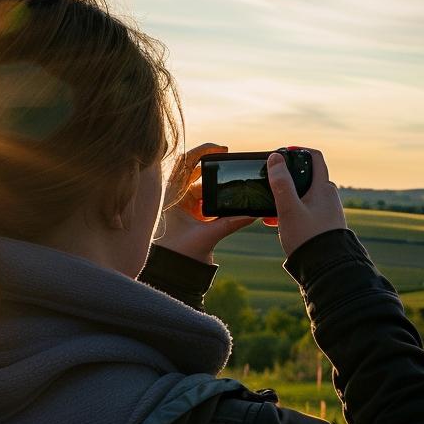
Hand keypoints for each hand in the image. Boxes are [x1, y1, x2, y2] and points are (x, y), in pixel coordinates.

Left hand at [154, 142, 254, 263]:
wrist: (171, 275)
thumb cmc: (178, 255)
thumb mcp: (206, 236)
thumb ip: (230, 223)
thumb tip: (252, 214)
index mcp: (172, 196)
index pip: (185, 163)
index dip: (203, 150)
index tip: (222, 148)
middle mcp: (175, 197)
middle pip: (195, 172)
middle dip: (215, 169)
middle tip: (231, 164)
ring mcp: (182, 206)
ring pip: (203, 189)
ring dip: (218, 188)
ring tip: (233, 189)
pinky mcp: (190, 216)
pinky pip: (205, 202)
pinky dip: (217, 201)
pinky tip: (230, 204)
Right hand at [265, 148, 346, 256]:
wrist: (326, 269)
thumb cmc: (308, 238)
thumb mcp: (289, 209)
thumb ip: (281, 183)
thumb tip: (276, 158)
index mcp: (324, 188)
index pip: (315, 157)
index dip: (298, 151)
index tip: (282, 153)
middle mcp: (329, 197)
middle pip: (308, 177)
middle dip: (288, 179)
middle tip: (271, 184)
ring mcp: (329, 212)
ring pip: (305, 196)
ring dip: (288, 198)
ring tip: (270, 210)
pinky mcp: (326, 226)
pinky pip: (307, 211)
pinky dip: (293, 212)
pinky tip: (278, 224)